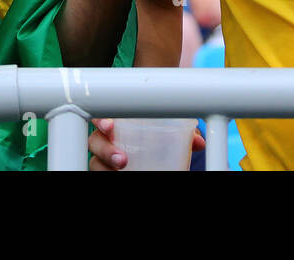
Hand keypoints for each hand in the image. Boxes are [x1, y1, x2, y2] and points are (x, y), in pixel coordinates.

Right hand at [88, 117, 205, 170]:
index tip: (110, 126)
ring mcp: (105, 157)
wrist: (154, 150)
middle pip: (94, 142)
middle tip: (121, 159)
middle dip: (104, 149)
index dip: (101, 120)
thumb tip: (199, 142)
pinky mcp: (108, 169)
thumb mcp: (169, 132)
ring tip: (120, 169)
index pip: (101, 117)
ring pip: (95, 162)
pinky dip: (104, 173)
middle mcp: (106, 139)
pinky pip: (100, 173)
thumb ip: (182, 133)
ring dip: (104, 167)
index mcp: (118, 122)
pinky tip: (114, 176)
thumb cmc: (155, 134)